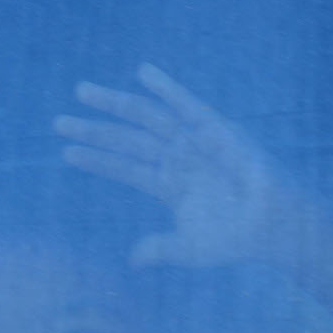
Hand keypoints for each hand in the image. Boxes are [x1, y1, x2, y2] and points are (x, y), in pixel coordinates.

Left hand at [53, 63, 296, 267]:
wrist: (276, 227)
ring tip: (81, 92)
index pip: (122, 168)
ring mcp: (193, 142)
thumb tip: (132, 260)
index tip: (65, 151)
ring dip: (114, 104)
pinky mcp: (216, 130)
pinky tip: (142, 72)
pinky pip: (187, 104)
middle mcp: (175, 159)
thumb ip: (160, 249)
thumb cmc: (237, 239)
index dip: (95, 159)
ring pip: (145, 119)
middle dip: (92, 129)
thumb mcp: (190, 248)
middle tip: (57, 122)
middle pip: (125, 140)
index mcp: (167, 184)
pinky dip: (166, 87)